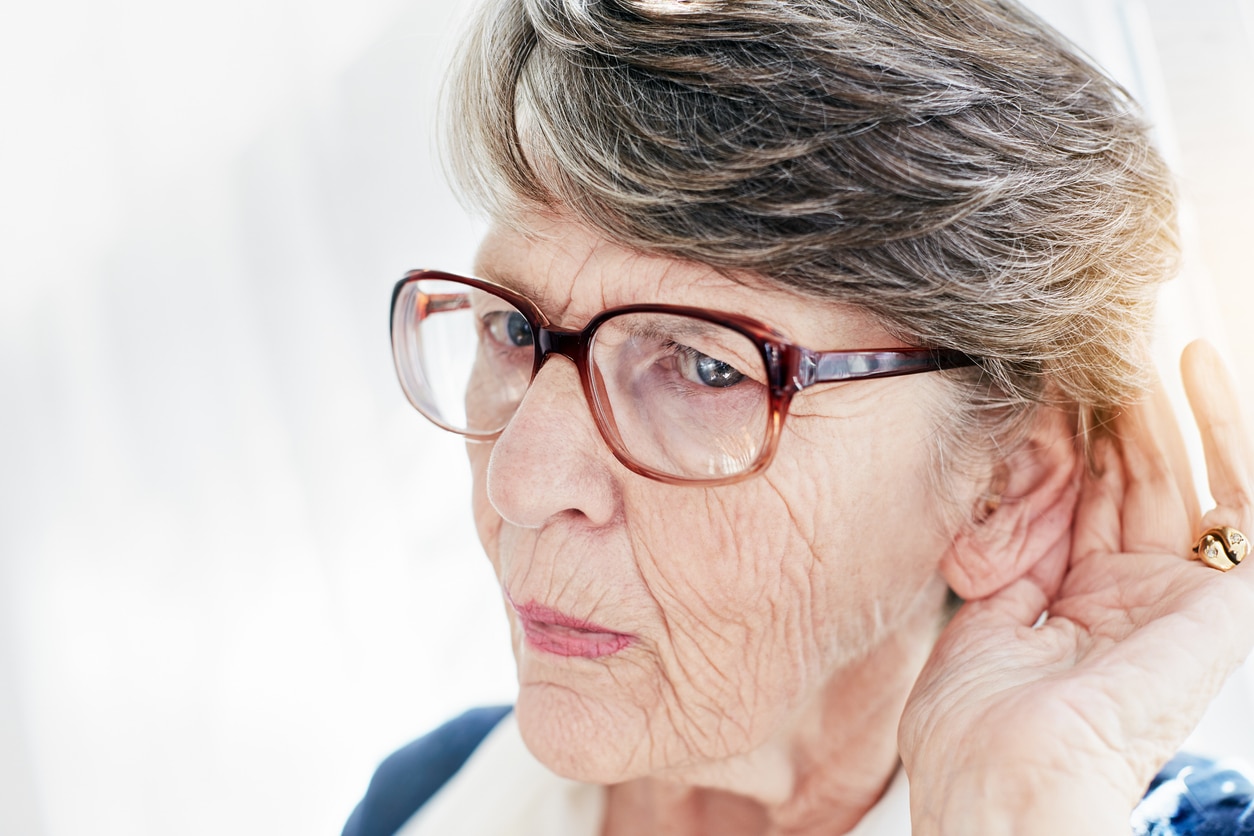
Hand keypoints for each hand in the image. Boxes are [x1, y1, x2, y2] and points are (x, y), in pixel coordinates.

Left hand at [898, 341, 1253, 834]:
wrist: (1004, 779)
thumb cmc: (972, 723)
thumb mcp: (983, 614)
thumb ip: (1012, 548)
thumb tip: (1018, 477)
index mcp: (1074, 606)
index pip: (1080, 497)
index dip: (1071, 431)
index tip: (1050, 366)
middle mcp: (1129, 596)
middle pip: (1128, 477)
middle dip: (1114, 403)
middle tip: (1099, 327)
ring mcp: (1177, 598)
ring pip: (1178, 474)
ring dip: (1159, 400)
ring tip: (1141, 328)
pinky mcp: (1226, 603)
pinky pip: (1238, 502)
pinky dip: (1223, 431)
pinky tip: (1195, 367)